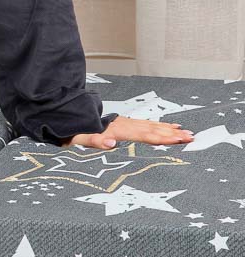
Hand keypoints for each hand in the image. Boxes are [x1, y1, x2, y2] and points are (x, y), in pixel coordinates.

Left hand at [64, 114, 194, 149]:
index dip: (161, 138)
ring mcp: (123, 122)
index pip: (143, 136)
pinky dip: (158, 124)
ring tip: (186, 132)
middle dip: (172, 134)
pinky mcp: (122, 122)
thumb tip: (112, 142)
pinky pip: (144, 123)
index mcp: (115, 130)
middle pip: (151, 129)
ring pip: (150, 125)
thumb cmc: (71, 131)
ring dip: (169, 129)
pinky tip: (168, 125)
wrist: (64, 114)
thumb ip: (94, 140)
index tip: (178, 140)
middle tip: (192, 137)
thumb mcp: (77, 138)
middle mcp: (122, 125)